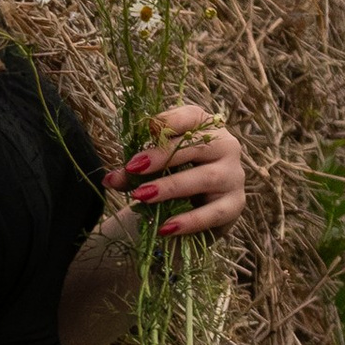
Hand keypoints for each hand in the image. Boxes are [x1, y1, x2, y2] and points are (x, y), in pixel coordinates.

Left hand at [107, 104, 246, 238]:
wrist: (197, 208)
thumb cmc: (174, 175)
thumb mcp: (154, 167)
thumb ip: (134, 170)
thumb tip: (109, 179)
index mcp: (206, 127)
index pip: (190, 116)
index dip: (166, 124)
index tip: (143, 133)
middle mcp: (226, 146)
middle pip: (197, 145)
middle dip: (163, 156)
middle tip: (133, 167)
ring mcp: (233, 176)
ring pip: (206, 177)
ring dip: (171, 186)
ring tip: (141, 196)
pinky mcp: (235, 205)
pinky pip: (213, 213)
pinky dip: (189, 221)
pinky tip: (165, 227)